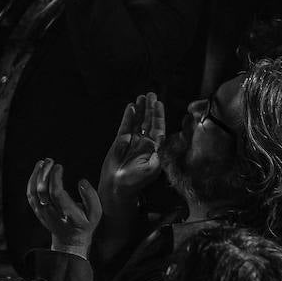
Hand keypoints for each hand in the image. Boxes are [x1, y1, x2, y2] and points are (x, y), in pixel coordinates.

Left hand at [26, 159, 101, 258]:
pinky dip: (32, 180)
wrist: (70, 240)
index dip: (55, 178)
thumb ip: (91, 197)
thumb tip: (82, 181)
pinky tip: (38, 170)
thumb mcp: (96, 213)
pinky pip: (30, 194)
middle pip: (42, 191)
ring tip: (43, 162)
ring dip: (36, 175)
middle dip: (44, 173)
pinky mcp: (37, 211)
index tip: (59, 166)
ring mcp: (43, 213)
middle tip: (50, 160)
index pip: (56, 194)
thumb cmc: (85, 223)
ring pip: (33, 192)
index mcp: (68, 214)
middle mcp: (52, 214)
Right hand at [97, 94, 164, 213]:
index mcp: (154, 149)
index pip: (158, 128)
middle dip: (150, 108)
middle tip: (151, 94)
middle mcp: (144, 142)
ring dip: (140, 110)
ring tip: (141, 97)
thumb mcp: (153, 167)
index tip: (159, 104)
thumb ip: (159, 152)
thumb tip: (163, 138)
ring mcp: (132, 140)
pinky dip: (128, 117)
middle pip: (148, 122)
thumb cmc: (137, 180)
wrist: (118, 186)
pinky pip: (125, 125)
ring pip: (137, 121)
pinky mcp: (120, 140)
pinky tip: (131, 107)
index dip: (158, 116)